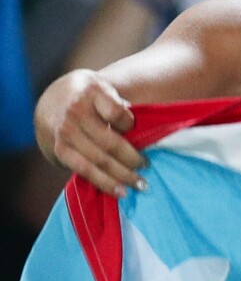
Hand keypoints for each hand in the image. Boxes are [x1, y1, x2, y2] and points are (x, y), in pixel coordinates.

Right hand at [35, 70, 145, 197]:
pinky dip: (105, 183)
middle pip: (111, 142)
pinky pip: (85, 170)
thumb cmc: (89, 97)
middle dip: (133, 159)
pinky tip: (121, 191)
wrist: (52, 101)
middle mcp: (76, 111)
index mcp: (92, 91)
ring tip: (141, 184)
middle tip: (147, 166)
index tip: (137, 131)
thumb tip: (139, 130)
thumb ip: (119, 106)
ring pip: (100, 160)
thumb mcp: (103, 89)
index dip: (130, 125)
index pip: (116, 113)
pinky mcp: (60, 150)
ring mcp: (66, 132)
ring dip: (123, 175)